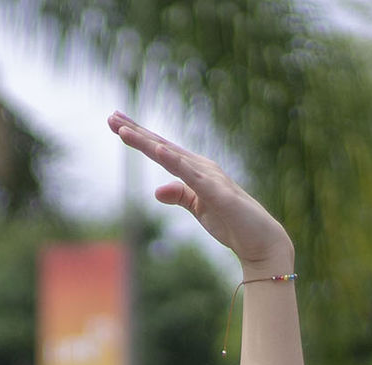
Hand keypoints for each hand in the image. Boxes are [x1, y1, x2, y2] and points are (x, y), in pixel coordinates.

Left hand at [109, 112, 293, 273]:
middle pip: (162, 146)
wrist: (261, 240)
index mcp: (195, 169)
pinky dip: (175, 162)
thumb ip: (179, 195)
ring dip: (147, 142)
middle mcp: (201, 167)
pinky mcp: (217, 193)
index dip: (139, 136)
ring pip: (172, 156)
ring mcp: (209, 178)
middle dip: (136, 131)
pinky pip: (192, 176)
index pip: (161, 149)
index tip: (116, 122)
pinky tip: (159, 150)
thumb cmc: (231, 222)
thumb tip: (156, 190)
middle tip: (111, 116)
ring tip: (124, 130)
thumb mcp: (198, 208)